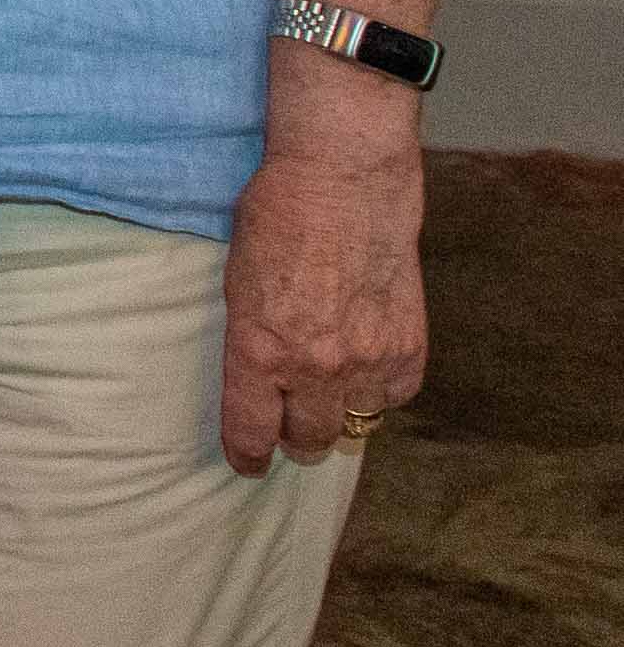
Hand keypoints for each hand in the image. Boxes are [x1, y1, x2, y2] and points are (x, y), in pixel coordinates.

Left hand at [217, 126, 424, 470]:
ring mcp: (366, 361)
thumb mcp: (237, 281)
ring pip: (354, 425)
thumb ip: (250, 336)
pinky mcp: (408, 349)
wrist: (344, 183)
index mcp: (257, 351)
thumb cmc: (277, 218)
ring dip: (340, 415)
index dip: (247, 455)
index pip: (250, 431)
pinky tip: (367, 367)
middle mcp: (313, 367)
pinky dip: (381, 389)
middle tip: (292, 426)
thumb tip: (258, 374)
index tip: (248, 463)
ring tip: (331, 396)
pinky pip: (394, 397)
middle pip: (306, 440)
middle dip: (295, 438)